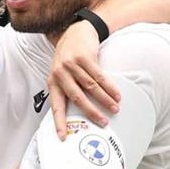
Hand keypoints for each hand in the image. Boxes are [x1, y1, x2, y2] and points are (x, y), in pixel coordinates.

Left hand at [49, 21, 120, 139]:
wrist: (76, 32)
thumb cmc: (70, 58)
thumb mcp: (62, 73)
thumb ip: (66, 90)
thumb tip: (77, 114)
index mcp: (53, 82)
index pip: (56, 106)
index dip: (59, 122)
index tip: (64, 137)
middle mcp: (60, 74)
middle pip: (77, 98)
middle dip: (91, 112)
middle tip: (103, 123)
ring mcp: (71, 65)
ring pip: (91, 87)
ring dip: (105, 100)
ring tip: (115, 108)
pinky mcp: (84, 57)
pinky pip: (99, 76)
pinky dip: (109, 86)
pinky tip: (116, 94)